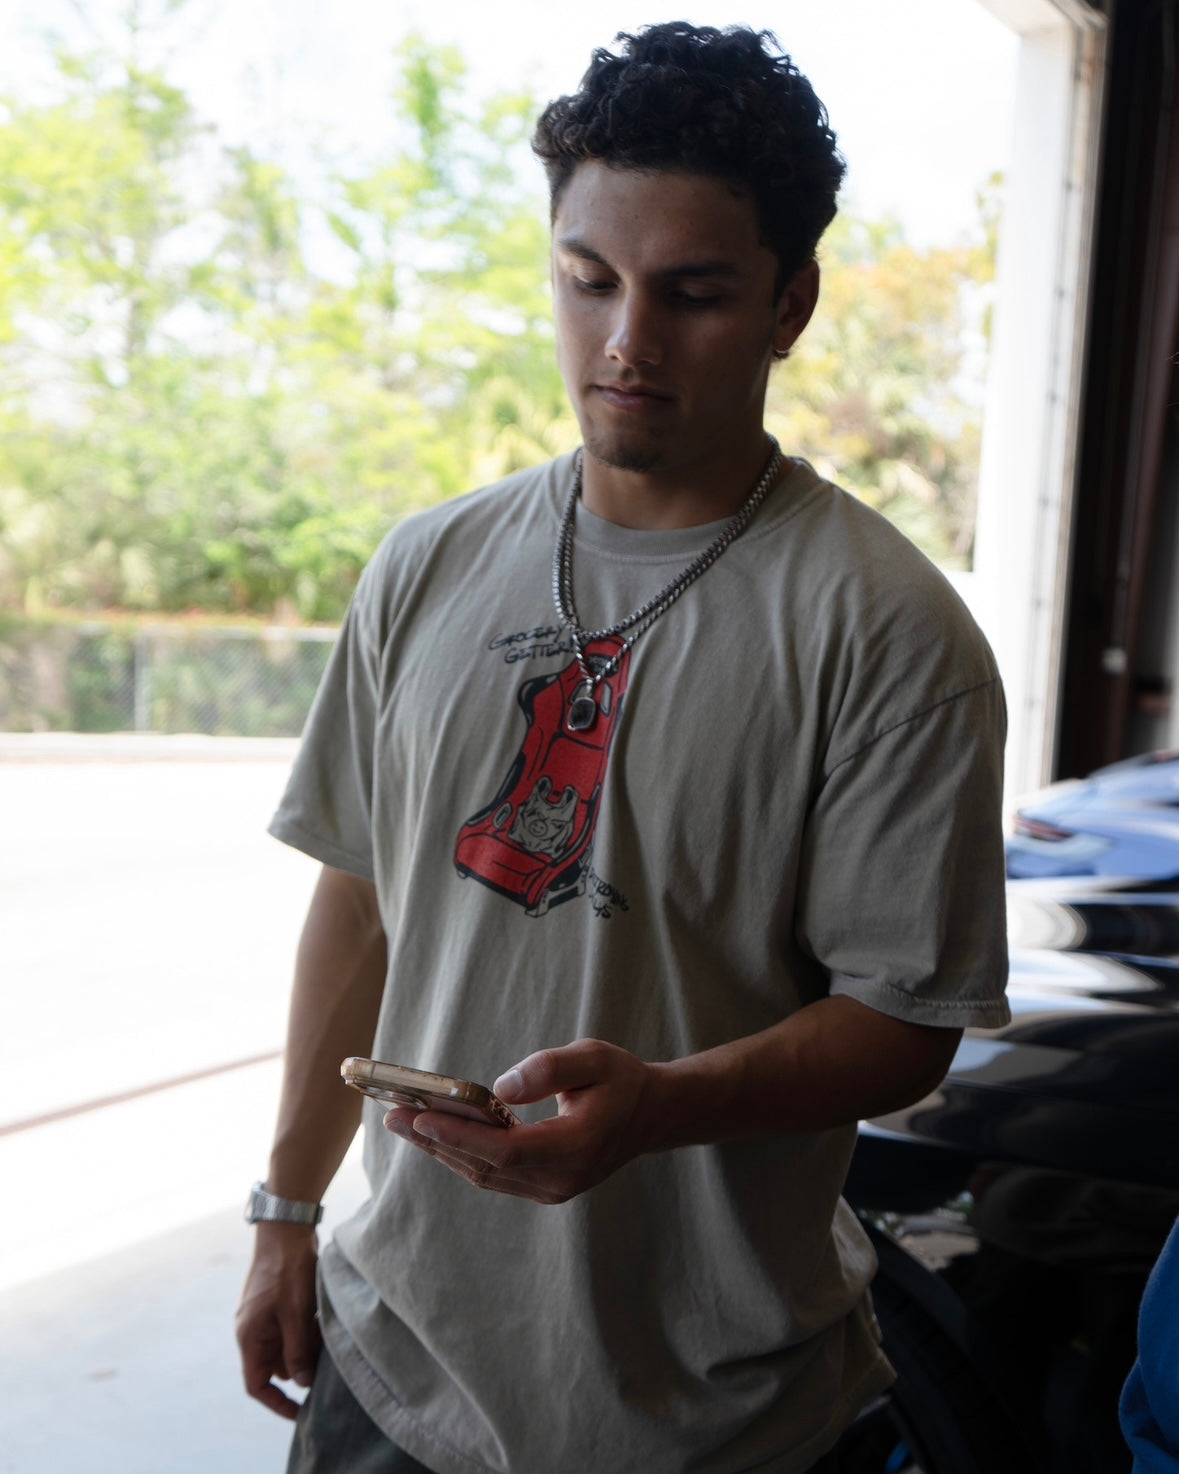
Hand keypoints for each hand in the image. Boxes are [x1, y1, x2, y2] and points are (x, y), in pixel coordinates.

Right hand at [235, 1224, 320, 1418]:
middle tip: (325, 1356)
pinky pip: (291, 1329)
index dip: (277, 1403)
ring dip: (306, 1346)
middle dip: (300, 1366)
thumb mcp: (294, 1313)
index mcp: (249, 1336)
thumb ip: (296, 1350)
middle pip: (276, 1365)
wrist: (286, 1228)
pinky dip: (307, 1329)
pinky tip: (322, 1317)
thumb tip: (301, 1383)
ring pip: (287, 1346)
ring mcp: (264, 1316)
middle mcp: (253, 1330)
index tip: (300, 1412)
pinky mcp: (277, 1304)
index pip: (257, 1384)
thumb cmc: (287, 1269)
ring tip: (324, 1331)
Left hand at [382, 1038, 656, 1204]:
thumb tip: (501, 1089)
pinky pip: (492, 1174)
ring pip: (483, 1174)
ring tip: (401, 1122)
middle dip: (435, 1142)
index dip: (460, 1136)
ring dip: (440, 1150)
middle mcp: (561, 1179)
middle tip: (392, 1116)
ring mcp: (551, 1189)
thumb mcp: (594, 1058)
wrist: (650, 1115)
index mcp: (577, 1147)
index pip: (506, 1150)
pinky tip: (434, 1133)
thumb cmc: (620, 1080)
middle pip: (485, 1167)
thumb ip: (550, 1069)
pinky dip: (460, 1154)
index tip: (420, 1116)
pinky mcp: (542, 1187)